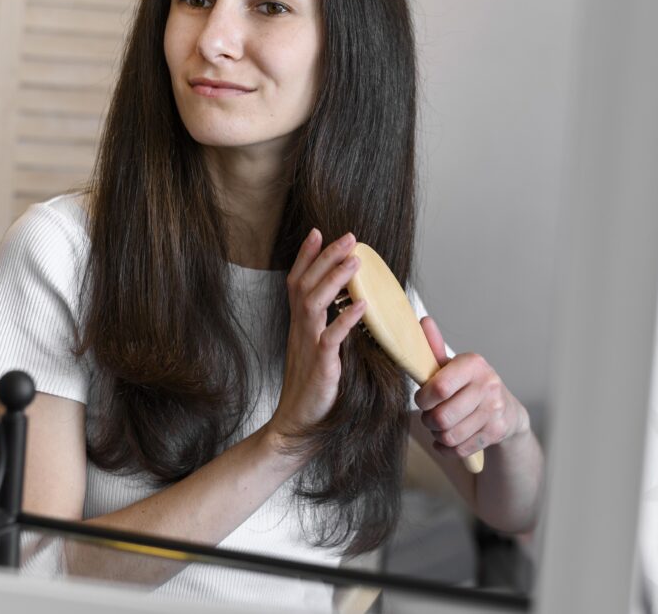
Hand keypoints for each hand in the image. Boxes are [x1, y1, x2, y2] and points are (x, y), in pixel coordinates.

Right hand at [268, 228, 366, 442]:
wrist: (296, 425)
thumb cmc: (310, 390)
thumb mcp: (314, 350)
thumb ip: (325, 326)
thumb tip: (348, 305)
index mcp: (299, 326)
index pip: (297, 282)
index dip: (306, 256)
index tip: (317, 232)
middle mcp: (300, 330)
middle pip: (306, 285)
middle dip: (326, 258)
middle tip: (348, 237)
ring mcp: (308, 346)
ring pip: (315, 304)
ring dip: (335, 280)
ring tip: (354, 261)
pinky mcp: (321, 367)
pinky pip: (331, 339)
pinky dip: (346, 321)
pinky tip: (361, 306)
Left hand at [414, 316, 529, 462]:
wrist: (507, 411)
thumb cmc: (471, 386)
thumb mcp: (454, 366)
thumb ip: (435, 348)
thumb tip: (423, 321)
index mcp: (473, 364)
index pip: (439, 388)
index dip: (423, 399)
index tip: (422, 399)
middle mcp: (488, 384)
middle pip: (442, 417)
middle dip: (428, 421)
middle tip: (429, 417)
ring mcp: (495, 410)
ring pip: (450, 435)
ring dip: (438, 435)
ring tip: (440, 427)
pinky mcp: (497, 432)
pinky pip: (460, 449)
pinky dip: (447, 448)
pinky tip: (448, 440)